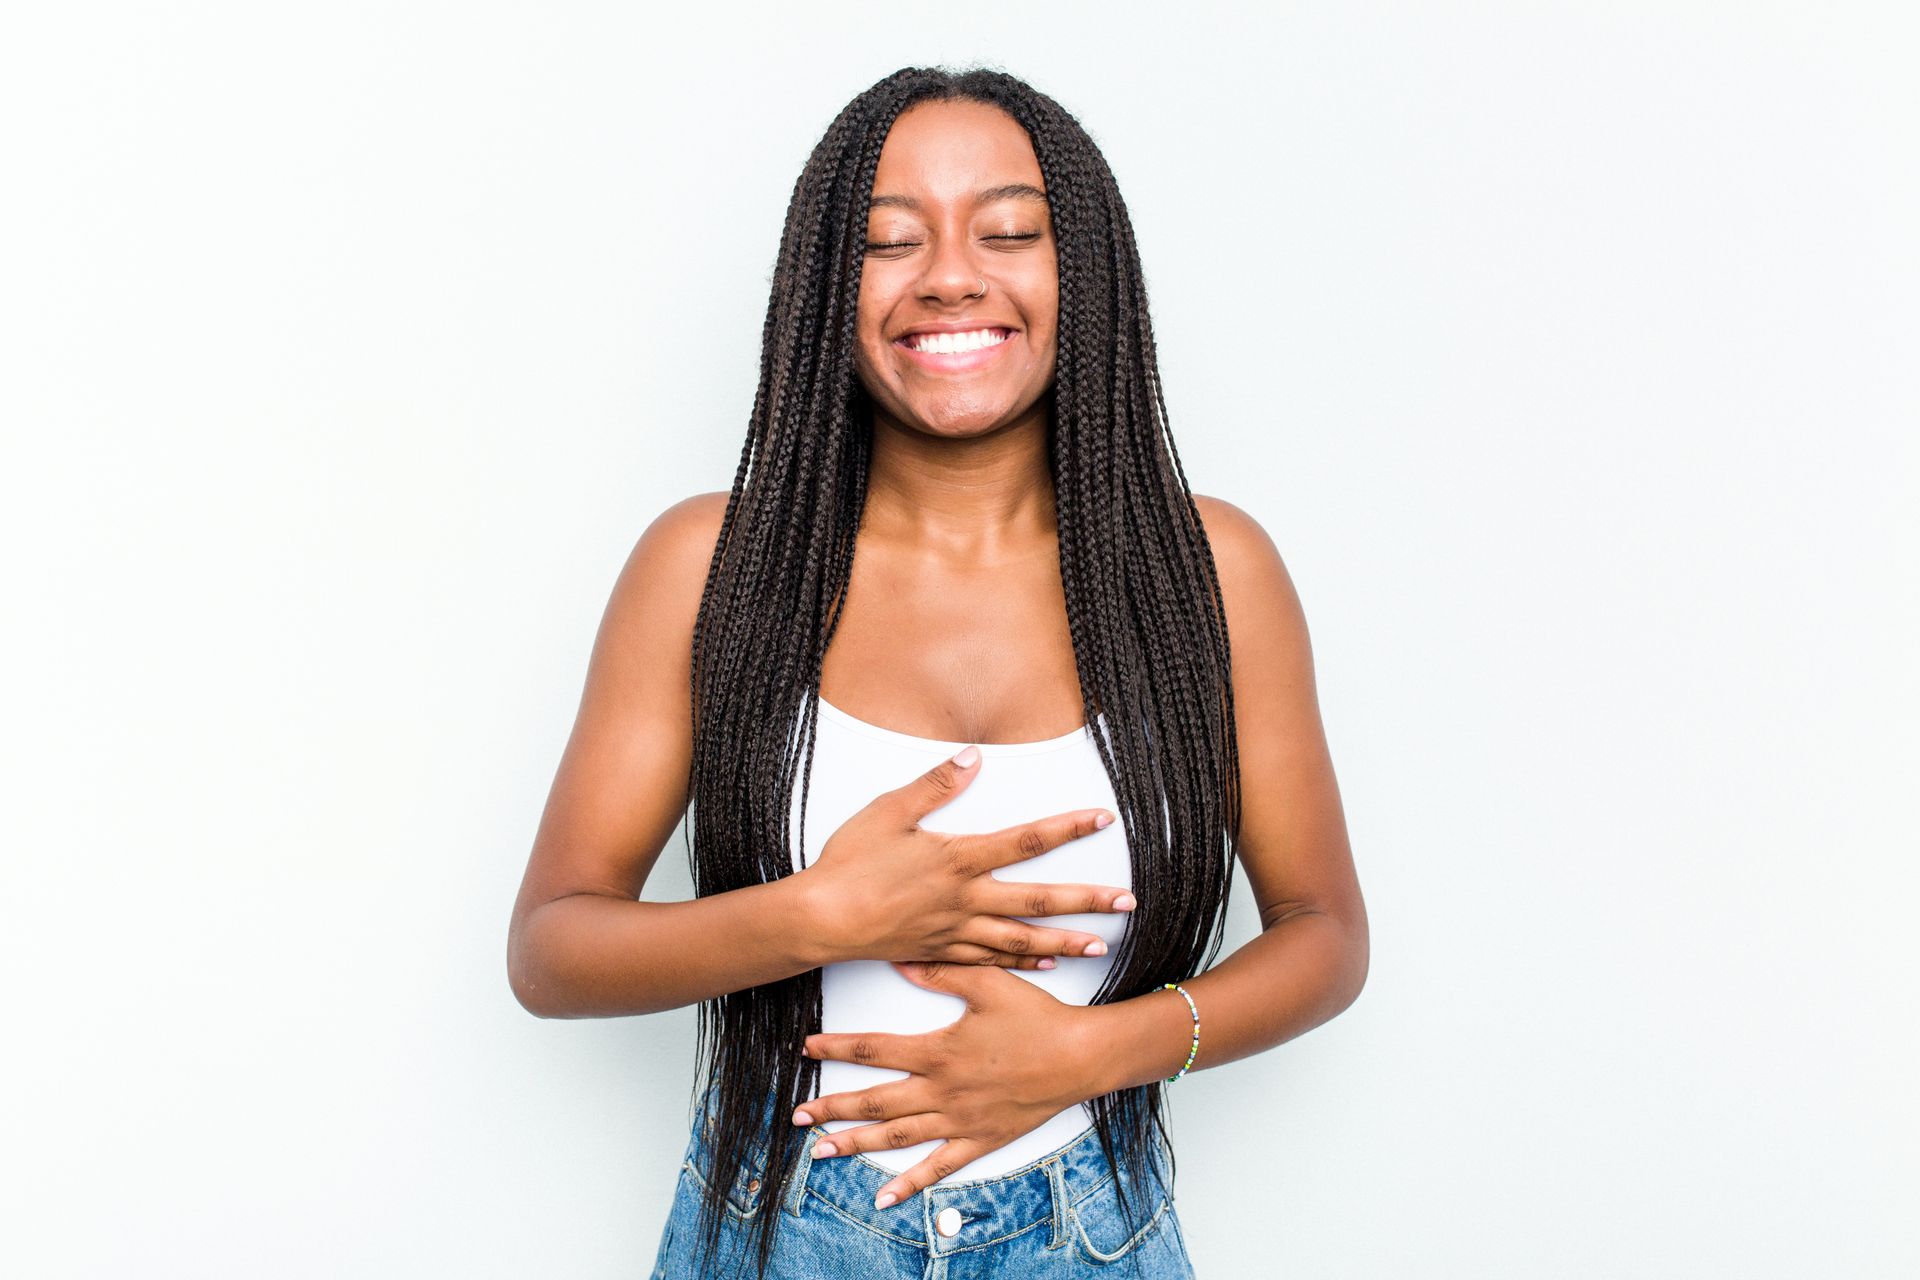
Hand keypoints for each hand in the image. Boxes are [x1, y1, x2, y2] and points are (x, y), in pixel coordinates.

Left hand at [792, 959, 1102, 1209]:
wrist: (1081, 1056)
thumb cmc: (1037, 1017)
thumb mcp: (989, 984)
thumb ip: (941, 972)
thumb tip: (901, 960)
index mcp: (939, 1051)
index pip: (874, 1050)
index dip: (836, 1049)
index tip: (807, 1050)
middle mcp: (942, 1091)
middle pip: (875, 1101)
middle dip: (832, 1107)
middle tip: (798, 1115)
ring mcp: (960, 1121)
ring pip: (898, 1137)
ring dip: (857, 1144)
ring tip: (822, 1151)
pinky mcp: (980, 1140)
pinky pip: (939, 1167)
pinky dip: (909, 1185)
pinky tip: (884, 1198)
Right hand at [798, 748, 1133, 969]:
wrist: (820, 920)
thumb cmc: (848, 864)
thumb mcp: (888, 812)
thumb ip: (934, 785)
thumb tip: (972, 758)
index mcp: (957, 858)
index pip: (1024, 840)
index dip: (1067, 828)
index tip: (1102, 819)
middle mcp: (965, 898)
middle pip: (1038, 899)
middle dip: (1086, 900)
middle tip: (1128, 902)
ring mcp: (955, 931)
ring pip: (1022, 939)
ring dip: (1065, 942)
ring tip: (1101, 946)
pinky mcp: (941, 952)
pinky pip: (991, 962)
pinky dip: (1022, 964)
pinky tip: (1046, 966)